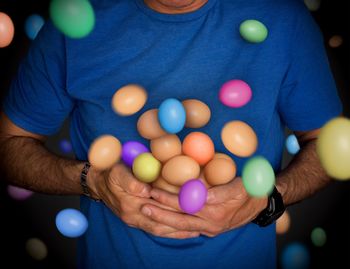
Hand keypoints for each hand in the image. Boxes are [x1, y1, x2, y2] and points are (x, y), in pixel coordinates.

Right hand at [88, 163, 199, 238]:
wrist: (98, 182)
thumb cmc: (111, 173)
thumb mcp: (118, 172)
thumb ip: (131, 182)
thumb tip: (146, 190)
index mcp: (130, 202)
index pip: (157, 206)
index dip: (176, 205)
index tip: (193, 203)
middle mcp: (133, 215)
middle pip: (162, 220)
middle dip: (182, 220)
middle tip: (202, 220)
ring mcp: (134, 221)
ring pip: (160, 229)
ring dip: (178, 231)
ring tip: (197, 230)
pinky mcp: (136, 222)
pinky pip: (155, 230)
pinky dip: (170, 232)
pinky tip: (183, 232)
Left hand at [143, 178, 266, 236]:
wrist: (260, 204)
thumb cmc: (250, 190)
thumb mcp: (240, 186)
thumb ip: (220, 191)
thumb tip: (200, 192)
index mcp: (217, 210)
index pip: (187, 204)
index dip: (169, 198)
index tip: (154, 192)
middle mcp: (211, 222)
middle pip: (181, 218)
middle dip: (160, 211)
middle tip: (143, 204)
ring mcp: (210, 228)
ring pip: (182, 225)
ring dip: (163, 219)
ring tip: (147, 211)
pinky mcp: (210, 230)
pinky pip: (188, 229)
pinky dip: (173, 226)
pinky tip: (160, 222)